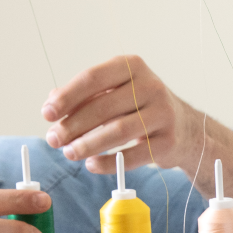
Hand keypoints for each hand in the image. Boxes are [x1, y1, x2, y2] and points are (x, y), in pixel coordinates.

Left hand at [42, 55, 198, 175]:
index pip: (93, 78)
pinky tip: (92, 165)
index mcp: (131, 66)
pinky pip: (133, 154)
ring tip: (69, 154)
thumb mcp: (115, 92)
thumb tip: (51, 103)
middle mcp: (150, 86)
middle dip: (73, 125)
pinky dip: (109, 162)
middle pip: (103, 106)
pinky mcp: (168, 141)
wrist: (184, 129)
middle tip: (53, 140)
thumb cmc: (140, 107)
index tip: (47, 114)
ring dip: (88, 145)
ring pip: (117, 131)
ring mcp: (162, 113)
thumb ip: (84, 96)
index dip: (67, 97)